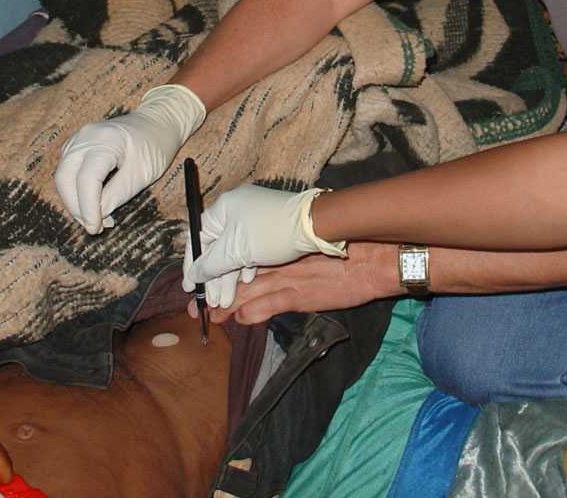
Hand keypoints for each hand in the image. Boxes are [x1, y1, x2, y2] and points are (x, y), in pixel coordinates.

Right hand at [54, 83, 205, 233]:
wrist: (156, 123)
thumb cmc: (154, 146)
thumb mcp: (141, 175)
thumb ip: (116, 196)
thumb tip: (96, 216)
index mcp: (105, 140)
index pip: (86, 179)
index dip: (87, 208)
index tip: (94, 228)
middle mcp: (85, 136)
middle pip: (65, 178)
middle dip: (76, 207)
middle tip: (94, 226)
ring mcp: (78, 138)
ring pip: (63, 176)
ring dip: (75, 200)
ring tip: (97, 217)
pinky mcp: (76, 144)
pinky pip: (68, 170)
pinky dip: (76, 189)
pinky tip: (93, 203)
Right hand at [181, 185, 345, 301]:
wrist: (315, 225)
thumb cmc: (273, 233)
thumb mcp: (236, 252)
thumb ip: (210, 265)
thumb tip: (194, 275)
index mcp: (224, 207)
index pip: (198, 237)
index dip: (192, 263)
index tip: (190, 286)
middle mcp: (236, 209)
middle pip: (216, 246)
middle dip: (214, 276)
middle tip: (212, 301)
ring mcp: (254, 217)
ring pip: (234, 250)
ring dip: (230, 276)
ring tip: (227, 299)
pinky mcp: (269, 228)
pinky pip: (250, 247)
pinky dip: (247, 265)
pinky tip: (248, 281)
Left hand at [200, 243, 399, 323]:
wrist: (372, 259)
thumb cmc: (349, 248)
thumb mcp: (316, 248)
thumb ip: (295, 254)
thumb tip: (281, 260)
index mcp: (283, 249)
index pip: (246, 258)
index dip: (225, 270)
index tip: (208, 277)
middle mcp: (280, 262)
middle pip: (238, 276)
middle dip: (215, 291)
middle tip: (194, 303)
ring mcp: (288, 278)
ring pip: (246, 291)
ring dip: (225, 305)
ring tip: (205, 314)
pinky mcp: (298, 295)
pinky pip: (267, 305)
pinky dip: (250, 312)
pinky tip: (237, 319)